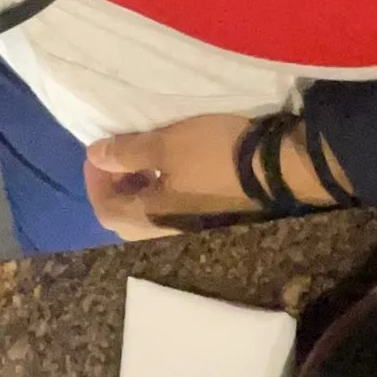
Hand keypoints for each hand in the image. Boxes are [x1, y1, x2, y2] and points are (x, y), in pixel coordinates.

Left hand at [83, 111, 343, 237]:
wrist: (281, 170)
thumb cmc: (216, 155)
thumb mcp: (168, 145)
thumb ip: (128, 152)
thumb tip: (95, 155)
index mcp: (151, 218)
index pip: (105, 211)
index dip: (95, 182)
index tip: (98, 152)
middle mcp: (169, 231)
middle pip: (126, 217)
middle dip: (115, 187)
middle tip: (118, 156)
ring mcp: (194, 227)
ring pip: (152, 213)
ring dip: (140, 187)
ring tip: (145, 156)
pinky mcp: (215, 216)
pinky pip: (175, 208)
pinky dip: (163, 188)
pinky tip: (175, 166)